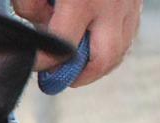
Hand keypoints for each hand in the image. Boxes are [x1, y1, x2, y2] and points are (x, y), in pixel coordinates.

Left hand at [11, 0, 142, 86]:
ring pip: (121, 50)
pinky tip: (91, 43)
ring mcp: (130, 1)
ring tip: (73, 63)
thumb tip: (37, 25)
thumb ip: (29, 2)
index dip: (43, 62)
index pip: (61, 48)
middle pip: (102, 60)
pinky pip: (129, 33)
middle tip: (57, 77)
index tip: (31, 63)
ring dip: (96, 64)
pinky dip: (110, 45)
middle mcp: (112, 4)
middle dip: (77, 75)